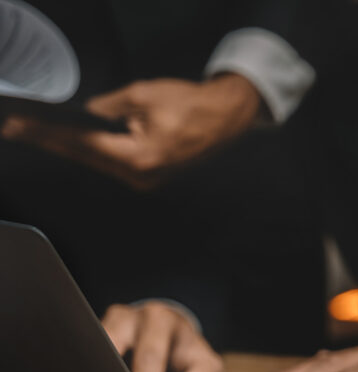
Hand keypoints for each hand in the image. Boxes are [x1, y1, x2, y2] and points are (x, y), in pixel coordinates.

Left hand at [1, 74, 262, 189]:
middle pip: (86, 158)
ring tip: (39, 134)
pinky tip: (73, 142)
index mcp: (140, 157)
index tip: (22, 127)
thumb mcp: (143, 95)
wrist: (226, 119)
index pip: (82, 144)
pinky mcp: (152, 177)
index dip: (48, 134)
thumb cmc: (192, 106)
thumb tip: (84, 115)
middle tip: (20, 128)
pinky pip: (114, 165)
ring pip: (98, 163)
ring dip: (70, 148)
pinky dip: (93, 153)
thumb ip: (107, 107)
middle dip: (53, 141)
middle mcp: (141, 176)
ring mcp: (147, 180)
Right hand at [102, 301, 223, 371]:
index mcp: (160, 320)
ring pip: (93, 351)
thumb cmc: (187, 353)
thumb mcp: (206, 365)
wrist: (171, 332)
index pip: (150, 356)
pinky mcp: (92, 336)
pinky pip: (85, 356)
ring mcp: (106, 324)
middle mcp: (129, 318)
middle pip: (114, 349)